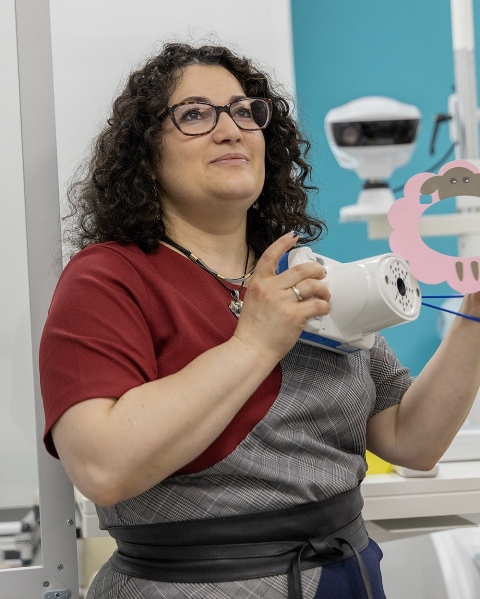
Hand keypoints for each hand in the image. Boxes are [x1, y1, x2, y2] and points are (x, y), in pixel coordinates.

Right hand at [234, 232, 329, 361]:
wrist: (251, 349)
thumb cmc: (252, 329)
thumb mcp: (253, 300)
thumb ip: (267, 288)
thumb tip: (289, 283)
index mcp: (258, 282)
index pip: (270, 256)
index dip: (283, 243)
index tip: (294, 236)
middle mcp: (270, 288)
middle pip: (301, 270)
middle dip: (316, 270)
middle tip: (322, 274)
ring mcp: (283, 301)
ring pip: (312, 286)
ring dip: (323, 289)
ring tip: (325, 295)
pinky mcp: (295, 316)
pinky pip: (317, 305)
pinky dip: (324, 306)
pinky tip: (323, 308)